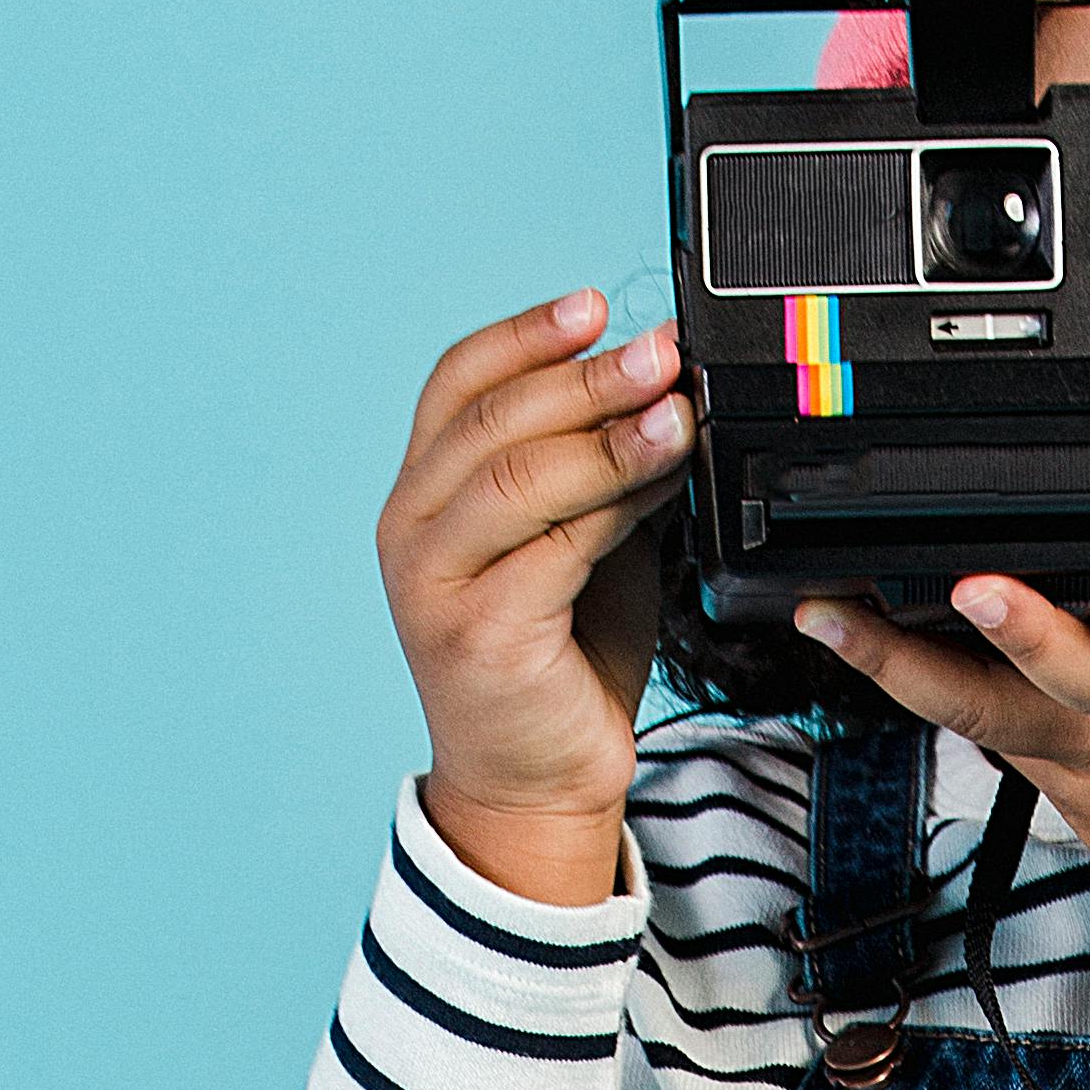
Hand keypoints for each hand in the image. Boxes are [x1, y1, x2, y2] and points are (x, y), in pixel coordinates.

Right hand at [378, 290, 688, 906]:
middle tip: (663, 354)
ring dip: (609, 434)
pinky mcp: (480, 632)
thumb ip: (598, 475)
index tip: (598, 307)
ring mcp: (436, 582)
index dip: (527, 335)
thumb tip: (663, 392)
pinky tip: (665, 481)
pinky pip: (554, 545)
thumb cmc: (557, 663)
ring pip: (521, 476)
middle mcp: (411, 529)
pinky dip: (617, 504)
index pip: (458, 383)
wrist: (537, 783)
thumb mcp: (579, 544)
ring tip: (677, 410)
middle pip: (494, 421)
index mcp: (423, 494)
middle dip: (587, 377)